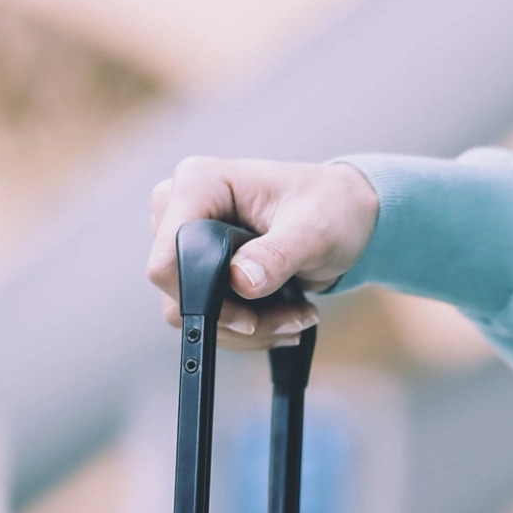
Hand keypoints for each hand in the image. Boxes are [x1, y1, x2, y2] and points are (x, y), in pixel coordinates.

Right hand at [145, 157, 380, 348]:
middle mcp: (180, 209)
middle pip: (179, 291)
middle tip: (293, 317)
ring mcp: (187, 241)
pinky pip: (208, 315)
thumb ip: (277, 255)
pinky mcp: (200, 268)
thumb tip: (240, 282)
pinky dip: (250, 327)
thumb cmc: (330, 206)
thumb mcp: (314, 230)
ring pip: (191, 311)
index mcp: (199, 184)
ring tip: (299, 316)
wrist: (344, 213)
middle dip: (236, 318)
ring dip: (250, 328)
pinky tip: (288, 317)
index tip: (252, 317)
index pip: (168, 257)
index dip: (201, 296)